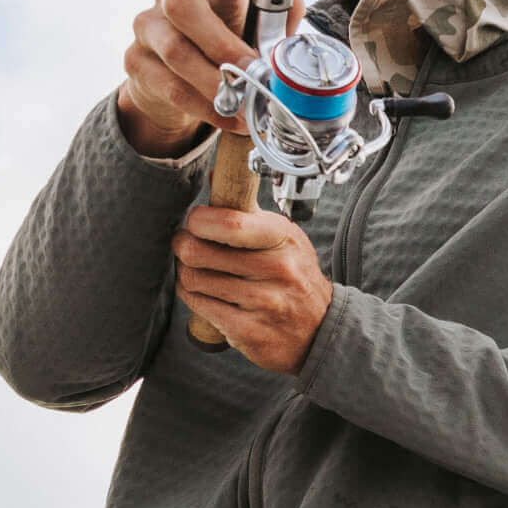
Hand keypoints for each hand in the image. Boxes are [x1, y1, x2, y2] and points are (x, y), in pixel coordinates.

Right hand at [118, 0, 302, 158]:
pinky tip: (230, 119)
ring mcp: (148, 29)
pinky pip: (174, 89)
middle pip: (183, 7)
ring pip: (178, 54)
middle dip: (223, 44)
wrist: (171, 87)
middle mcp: (171, 0)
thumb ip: (275, 24)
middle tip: (255, 72)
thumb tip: (293, 4)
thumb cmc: (221, 51)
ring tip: (247, 107)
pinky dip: (208, 108)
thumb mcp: (252, 36)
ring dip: (218, 85)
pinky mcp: (136, 63)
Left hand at [171, 206, 332, 373]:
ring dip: (189, 274)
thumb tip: (217, 177)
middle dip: (184, 247)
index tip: (198, 223)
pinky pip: (198, 305)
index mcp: (284, 239)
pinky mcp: (250, 331)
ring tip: (204, 273)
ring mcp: (264, 303)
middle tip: (192, 248)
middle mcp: (278, 270)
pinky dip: (195, 298)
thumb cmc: (296, 278)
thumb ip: (248, 211)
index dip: (198, 220)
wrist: (323, 330)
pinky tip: (210, 296)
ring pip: (191, 279)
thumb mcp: (284, 238)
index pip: (227, 222)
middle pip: (194, 250)